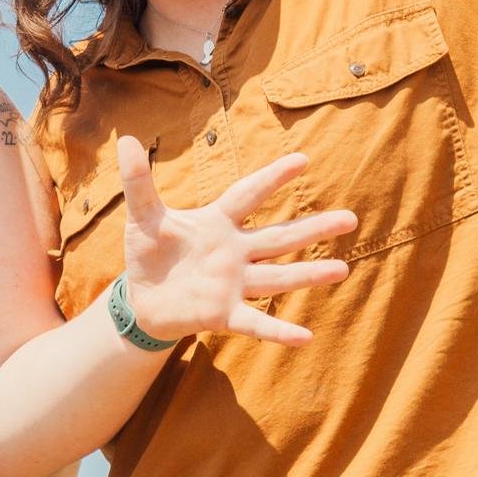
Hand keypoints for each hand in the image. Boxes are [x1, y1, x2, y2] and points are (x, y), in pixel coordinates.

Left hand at [117, 135, 353, 345]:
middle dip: (312, 228)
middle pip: (278, 237)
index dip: (272, 178)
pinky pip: (256, 323)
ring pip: (278, 277)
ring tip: (343, 269)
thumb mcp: (142, 215)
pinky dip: (279, 331)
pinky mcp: (224, 314)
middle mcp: (234, 252)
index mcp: (217, 223)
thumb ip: (138, 181)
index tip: (302, 159)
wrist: (141, 298)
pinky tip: (306, 337)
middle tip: (350, 218)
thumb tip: (127, 140)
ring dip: (309, 275)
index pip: (248, 195)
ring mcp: (233, 284)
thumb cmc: (149, 253)